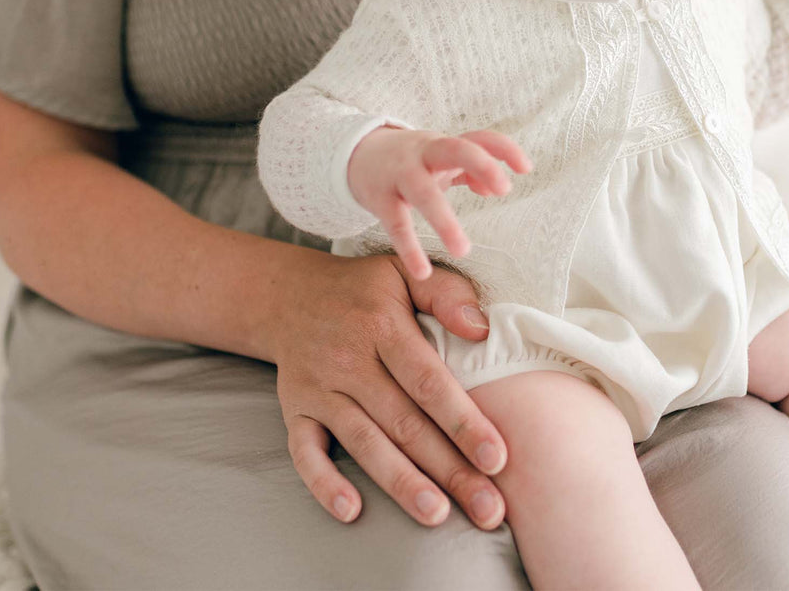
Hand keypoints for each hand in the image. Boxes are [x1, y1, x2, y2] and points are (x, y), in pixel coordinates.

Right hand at [270, 251, 510, 528]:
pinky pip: (304, 452)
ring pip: (364, 442)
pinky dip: (324, 483)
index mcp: (382, 325)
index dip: (463, 421)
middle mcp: (348, 359)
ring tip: (437, 516)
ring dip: (401, 483)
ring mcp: (318, 388)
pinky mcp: (294, 409)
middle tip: (488, 509)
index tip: (498, 458)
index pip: (428, 381)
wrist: (290, 294)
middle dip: (448, 469)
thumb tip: (481, 330)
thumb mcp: (408, 273)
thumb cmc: (367, 289)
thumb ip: (448, 294)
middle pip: (404, 422)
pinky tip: (352, 511)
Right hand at [348, 127, 531, 280]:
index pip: (479, 138)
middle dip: (481, 164)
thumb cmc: (412, 161)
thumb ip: (470, 172)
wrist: (357, 155)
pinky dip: (409, 248)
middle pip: (456, 149)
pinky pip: (396, 225)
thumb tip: (494, 190)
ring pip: (424, 193)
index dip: (504, 149)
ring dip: (445, 220)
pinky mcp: (379, 198)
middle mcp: (424, 153)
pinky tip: (423, 272)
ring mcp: (400, 174)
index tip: (526, 168)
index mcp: (445, 145)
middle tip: (504, 189)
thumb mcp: (440, 161)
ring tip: (463, 250)